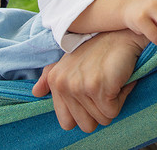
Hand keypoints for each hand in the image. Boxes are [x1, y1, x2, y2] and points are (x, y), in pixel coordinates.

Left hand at [31, 30, 146, 131]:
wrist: (121, 32)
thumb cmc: (98, 48)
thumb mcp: (69, 61)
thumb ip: (49, 77)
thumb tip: (36, 93)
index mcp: (54, 80)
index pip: (67, 123)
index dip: (85, 113)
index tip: (93, 95)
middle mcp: (63, 84)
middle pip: (86, 125)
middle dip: (100, 110)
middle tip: (105, 87)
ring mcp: (79, 85)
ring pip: (101, 119)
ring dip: (112, 103)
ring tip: (111, 80)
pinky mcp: (97, 86)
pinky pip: (112, 111)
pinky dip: (121, 97)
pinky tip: (119, 79)